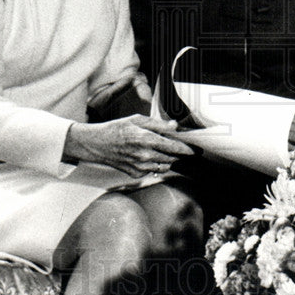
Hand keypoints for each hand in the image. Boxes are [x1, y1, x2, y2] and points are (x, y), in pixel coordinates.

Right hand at [64, 113, 193, 176]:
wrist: (97, 144)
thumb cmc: (117, 129)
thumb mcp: (137, 120)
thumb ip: (158, 124)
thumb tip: (175, 126)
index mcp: (147, 139)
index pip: (174, 147)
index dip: (187, 149)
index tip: (196, 150)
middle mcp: (145, 155)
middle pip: (172, 158)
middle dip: (179, 154)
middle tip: (184, 149)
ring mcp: (140, 166)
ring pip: (164, 166)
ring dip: (168, 159)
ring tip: (164, 151)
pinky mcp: (135, 174)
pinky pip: (153, 170)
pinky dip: (156, 164)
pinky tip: (150, 156)